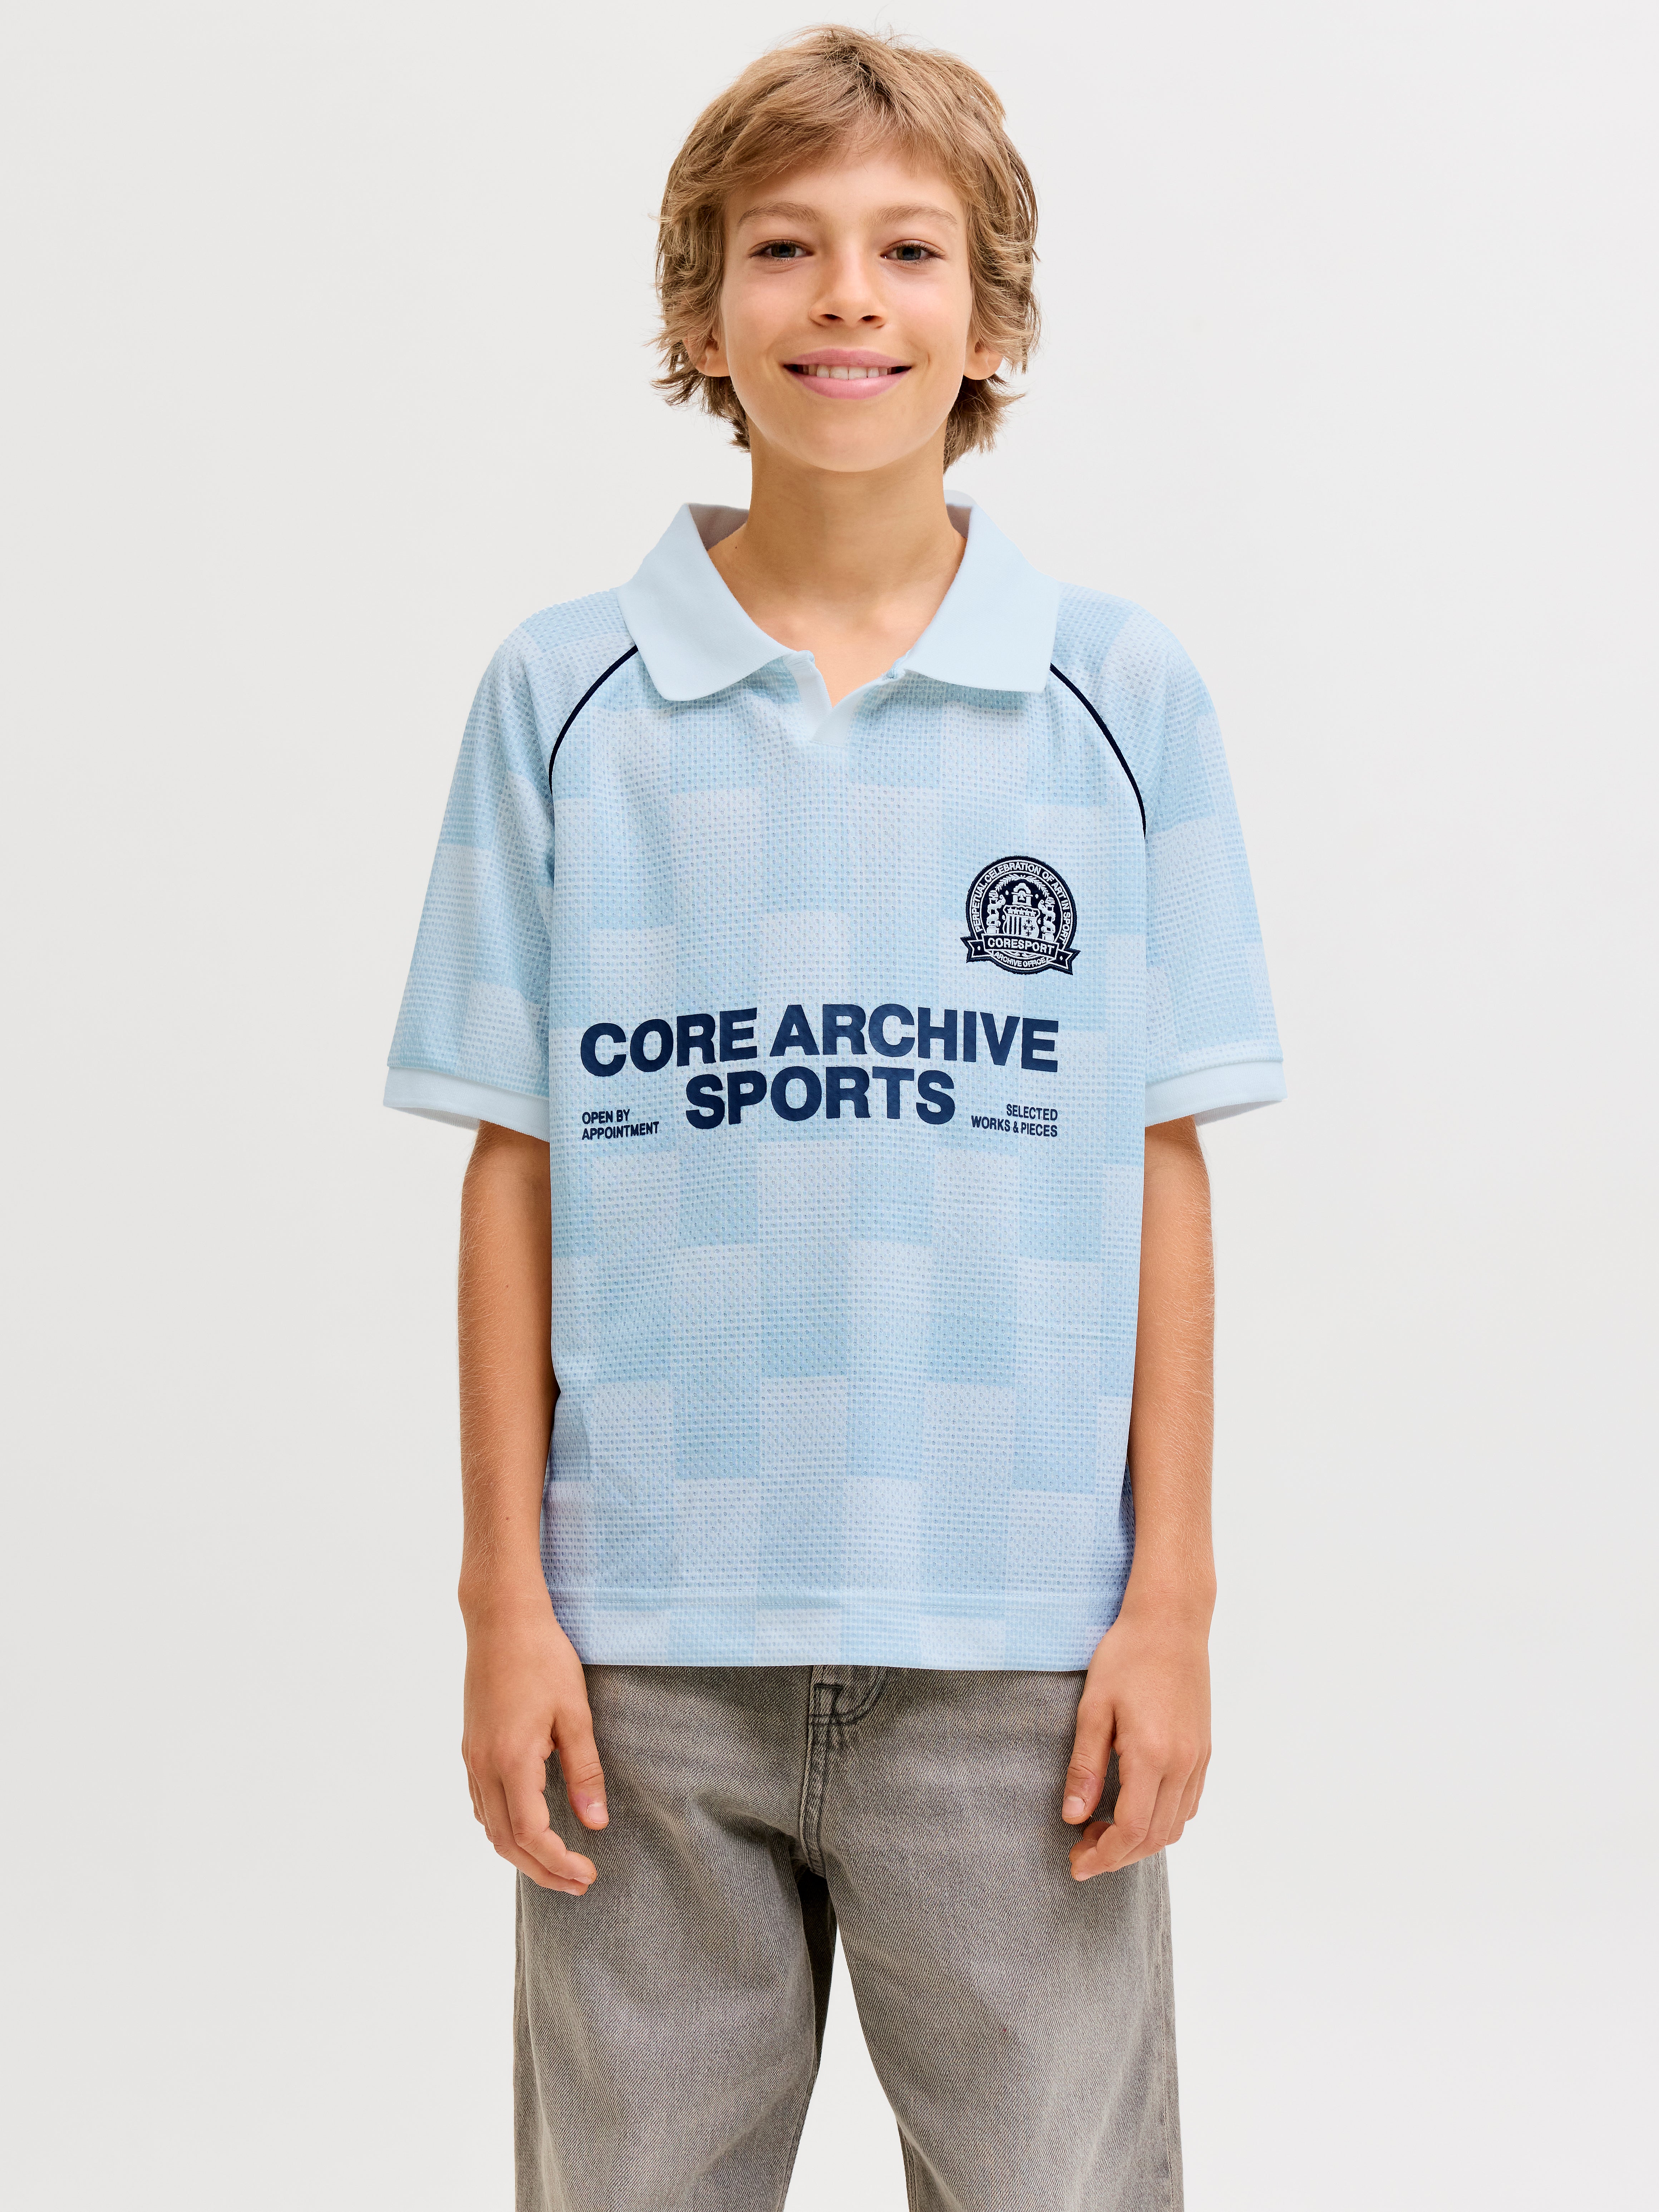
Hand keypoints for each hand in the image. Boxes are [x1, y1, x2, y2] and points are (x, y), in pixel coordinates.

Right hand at [461, 1596, 606, 1894]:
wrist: (501, 1618)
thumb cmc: (542, 1657)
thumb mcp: (574, 1713)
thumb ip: (584, 1771)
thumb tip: (595, 1823)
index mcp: (511, 1761)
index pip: (530, 1834)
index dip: (558, 1863)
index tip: (588, 1874)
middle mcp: (484, 1766)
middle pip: (505, 1842)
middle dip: (541, 1871)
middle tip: (578, 1884)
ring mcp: (472, 1757)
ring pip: (490, 1826)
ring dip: (521, 1853)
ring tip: (557, 1864)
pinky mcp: (471, 1746)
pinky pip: (483, 1803)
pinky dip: (504, 1827)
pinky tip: (527, 1826)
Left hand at [1062, 1602, 1210, 1878]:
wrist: (1171, 1621)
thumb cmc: (1126, 1656)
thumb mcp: (1093, 1709)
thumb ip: (1085, 1767)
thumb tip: (1073, 1817)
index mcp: (1153, 1755)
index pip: (1131, 1829)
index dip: (1103, 1855)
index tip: (1076, 1863)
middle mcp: (1183, 1764)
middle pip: (1155, 1836)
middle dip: (1118, 1855)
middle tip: (1082, 1852)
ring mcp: (1199, 1759)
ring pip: (1176, 1825)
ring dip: (1141, 1842)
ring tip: (1102, 1834)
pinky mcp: (1204, 1750)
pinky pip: (1188, 1804)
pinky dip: (1163, 1821)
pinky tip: (1135, 1810)